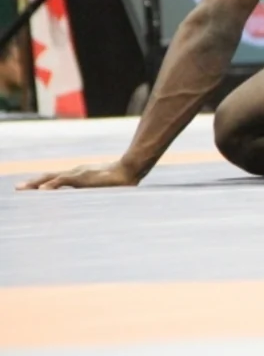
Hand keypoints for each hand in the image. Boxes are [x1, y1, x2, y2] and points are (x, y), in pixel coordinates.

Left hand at [17, 160, 138, 190]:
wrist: (130, 170)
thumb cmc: (121, 180)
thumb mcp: (105, 189)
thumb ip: (97, 195)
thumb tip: (97, 208)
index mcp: (80, 176)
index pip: (58, 178)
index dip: (44, 183)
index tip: (32, 188)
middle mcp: (76, 173)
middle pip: (50, 176)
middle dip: (34, 183)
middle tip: (19, 188)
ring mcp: (79, 174)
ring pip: (53, 177)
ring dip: (37, 184)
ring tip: (23, 188)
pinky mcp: (83, 177)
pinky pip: (63, 180)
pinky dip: (52, 185)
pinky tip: (42, 190)